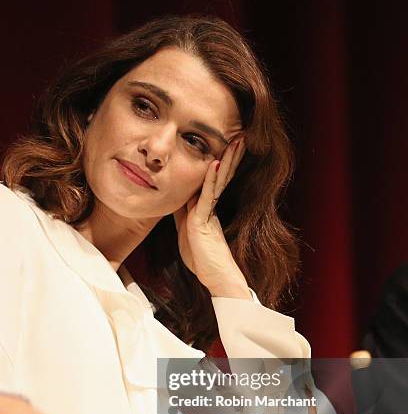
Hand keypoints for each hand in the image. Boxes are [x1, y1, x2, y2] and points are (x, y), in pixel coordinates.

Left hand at [173, 140, 250, 298]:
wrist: (214, 277)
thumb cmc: (201, 258)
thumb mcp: (185, 230)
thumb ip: (182, 213)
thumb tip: (176, 199)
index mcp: (206, 208)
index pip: (213, 180)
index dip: (220, 162)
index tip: (226, 145)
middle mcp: (210, 207)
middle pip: (220, 176)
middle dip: (229, 156)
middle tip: (239, 136)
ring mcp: (209, 213)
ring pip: (218, 181)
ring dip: (227, 160)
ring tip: (236, 140)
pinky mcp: (205, 221)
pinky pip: (208, 197)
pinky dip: (211, 179)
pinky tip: (215, 163)